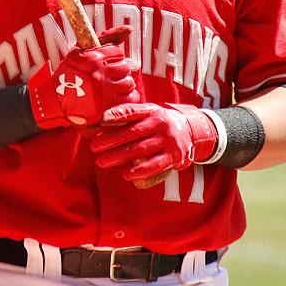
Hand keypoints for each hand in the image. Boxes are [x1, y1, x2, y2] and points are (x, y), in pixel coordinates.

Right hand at [27, 26, 138, 128]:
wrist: (55, 99)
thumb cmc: (69, 72)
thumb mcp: (80, 50)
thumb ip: (106, 37)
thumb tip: (130, 28)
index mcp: (93, 58)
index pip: (118, 53)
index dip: (113, 57)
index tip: (106, 63)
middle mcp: (100, 74)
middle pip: (125, 68)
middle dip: (119, 70)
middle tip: (110, 75)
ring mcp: (104, 92)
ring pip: (128, 83)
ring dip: (123, 83)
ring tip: (113, 85)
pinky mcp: (106, 107)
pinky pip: (129, 99)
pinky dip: (127, 96)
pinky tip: (117, 95)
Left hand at [91, 102, 218, 182]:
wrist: (191, 132)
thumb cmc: (159, 123)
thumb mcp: (147, 113)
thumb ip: (126, 116)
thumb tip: (96, 124)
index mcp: (152, 111)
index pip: (132, 111)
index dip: (116, 115)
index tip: (101, 121)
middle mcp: (161, 124)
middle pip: (132, 133)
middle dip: (110, 140)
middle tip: (94, 148)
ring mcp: (168, 140)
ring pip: (141, 150)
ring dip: (120, 157)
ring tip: (102, 162)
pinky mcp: (174, 157)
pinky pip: (155, 165)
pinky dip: (140, 171)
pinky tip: (126, 174)